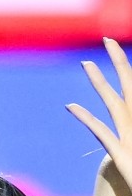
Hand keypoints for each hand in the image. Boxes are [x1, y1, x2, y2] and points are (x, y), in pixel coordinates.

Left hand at [67, 38, 131, 191]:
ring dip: (99, 82)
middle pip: (130, 87)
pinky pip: (102, 133)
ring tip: (85, 63)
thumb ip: (121, 139)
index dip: (127, 69)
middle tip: (107, 39)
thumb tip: (116, 135)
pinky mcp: (123, 156)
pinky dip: (86, 118)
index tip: (116, 48)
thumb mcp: (130, 153)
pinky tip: (70, 106)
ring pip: (115, 104)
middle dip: (119, 62)